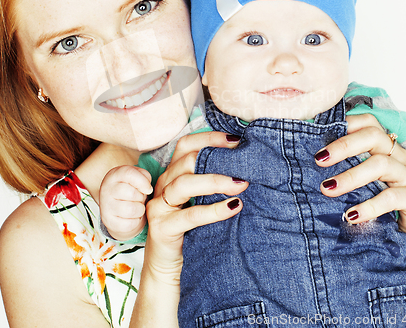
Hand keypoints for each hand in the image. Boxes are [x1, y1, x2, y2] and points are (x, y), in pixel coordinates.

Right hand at [99, 165, 152, 240]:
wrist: (117, 209)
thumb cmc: (131, 188)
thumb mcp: (137, 177)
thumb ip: (144, 176)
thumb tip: (147, 188)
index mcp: (114, 175)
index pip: (128, 174)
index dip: (143, 181)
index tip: (148, 189)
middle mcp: (106, 189)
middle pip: (132, 193)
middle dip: (141, 197)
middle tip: (140, 198)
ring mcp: (106, 206)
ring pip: (132, 210)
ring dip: (140, 209)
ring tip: (137, 206)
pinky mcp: (108, 222)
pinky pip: (130, 224)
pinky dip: (136, 221)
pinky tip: (133, 216)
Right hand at [143, 131, 248, 281]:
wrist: (169, 268)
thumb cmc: (190, 230)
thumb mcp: (201, 200)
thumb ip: (212, 183)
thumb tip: (245, 166)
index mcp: (172, 174)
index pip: (186, 145)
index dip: (209, 138)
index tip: (236, 141)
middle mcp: (163, 185)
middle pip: (186, 160)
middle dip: (217, 160)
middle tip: (244, 166)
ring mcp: (159, 206)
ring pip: (184, 184)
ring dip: (215, 181)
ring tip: (240, 185)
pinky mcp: (162, 227)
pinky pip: (190, 215)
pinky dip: (213, 210)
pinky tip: (233, 208)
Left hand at [315, 113, 405, 251]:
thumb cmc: (386, 201)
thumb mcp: (365, 181)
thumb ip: (347, 168)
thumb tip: (312, 162)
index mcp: (386, 147)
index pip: (368, 123)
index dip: (344, 125)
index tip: (318, 136)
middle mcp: (399, 156)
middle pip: (373, 136)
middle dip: (343, 146)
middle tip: (318, 159)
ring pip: (380, 165)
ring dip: (350, 177)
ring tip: (327, 189)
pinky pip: (392, 197)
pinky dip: (369, 206)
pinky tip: (351, 215)